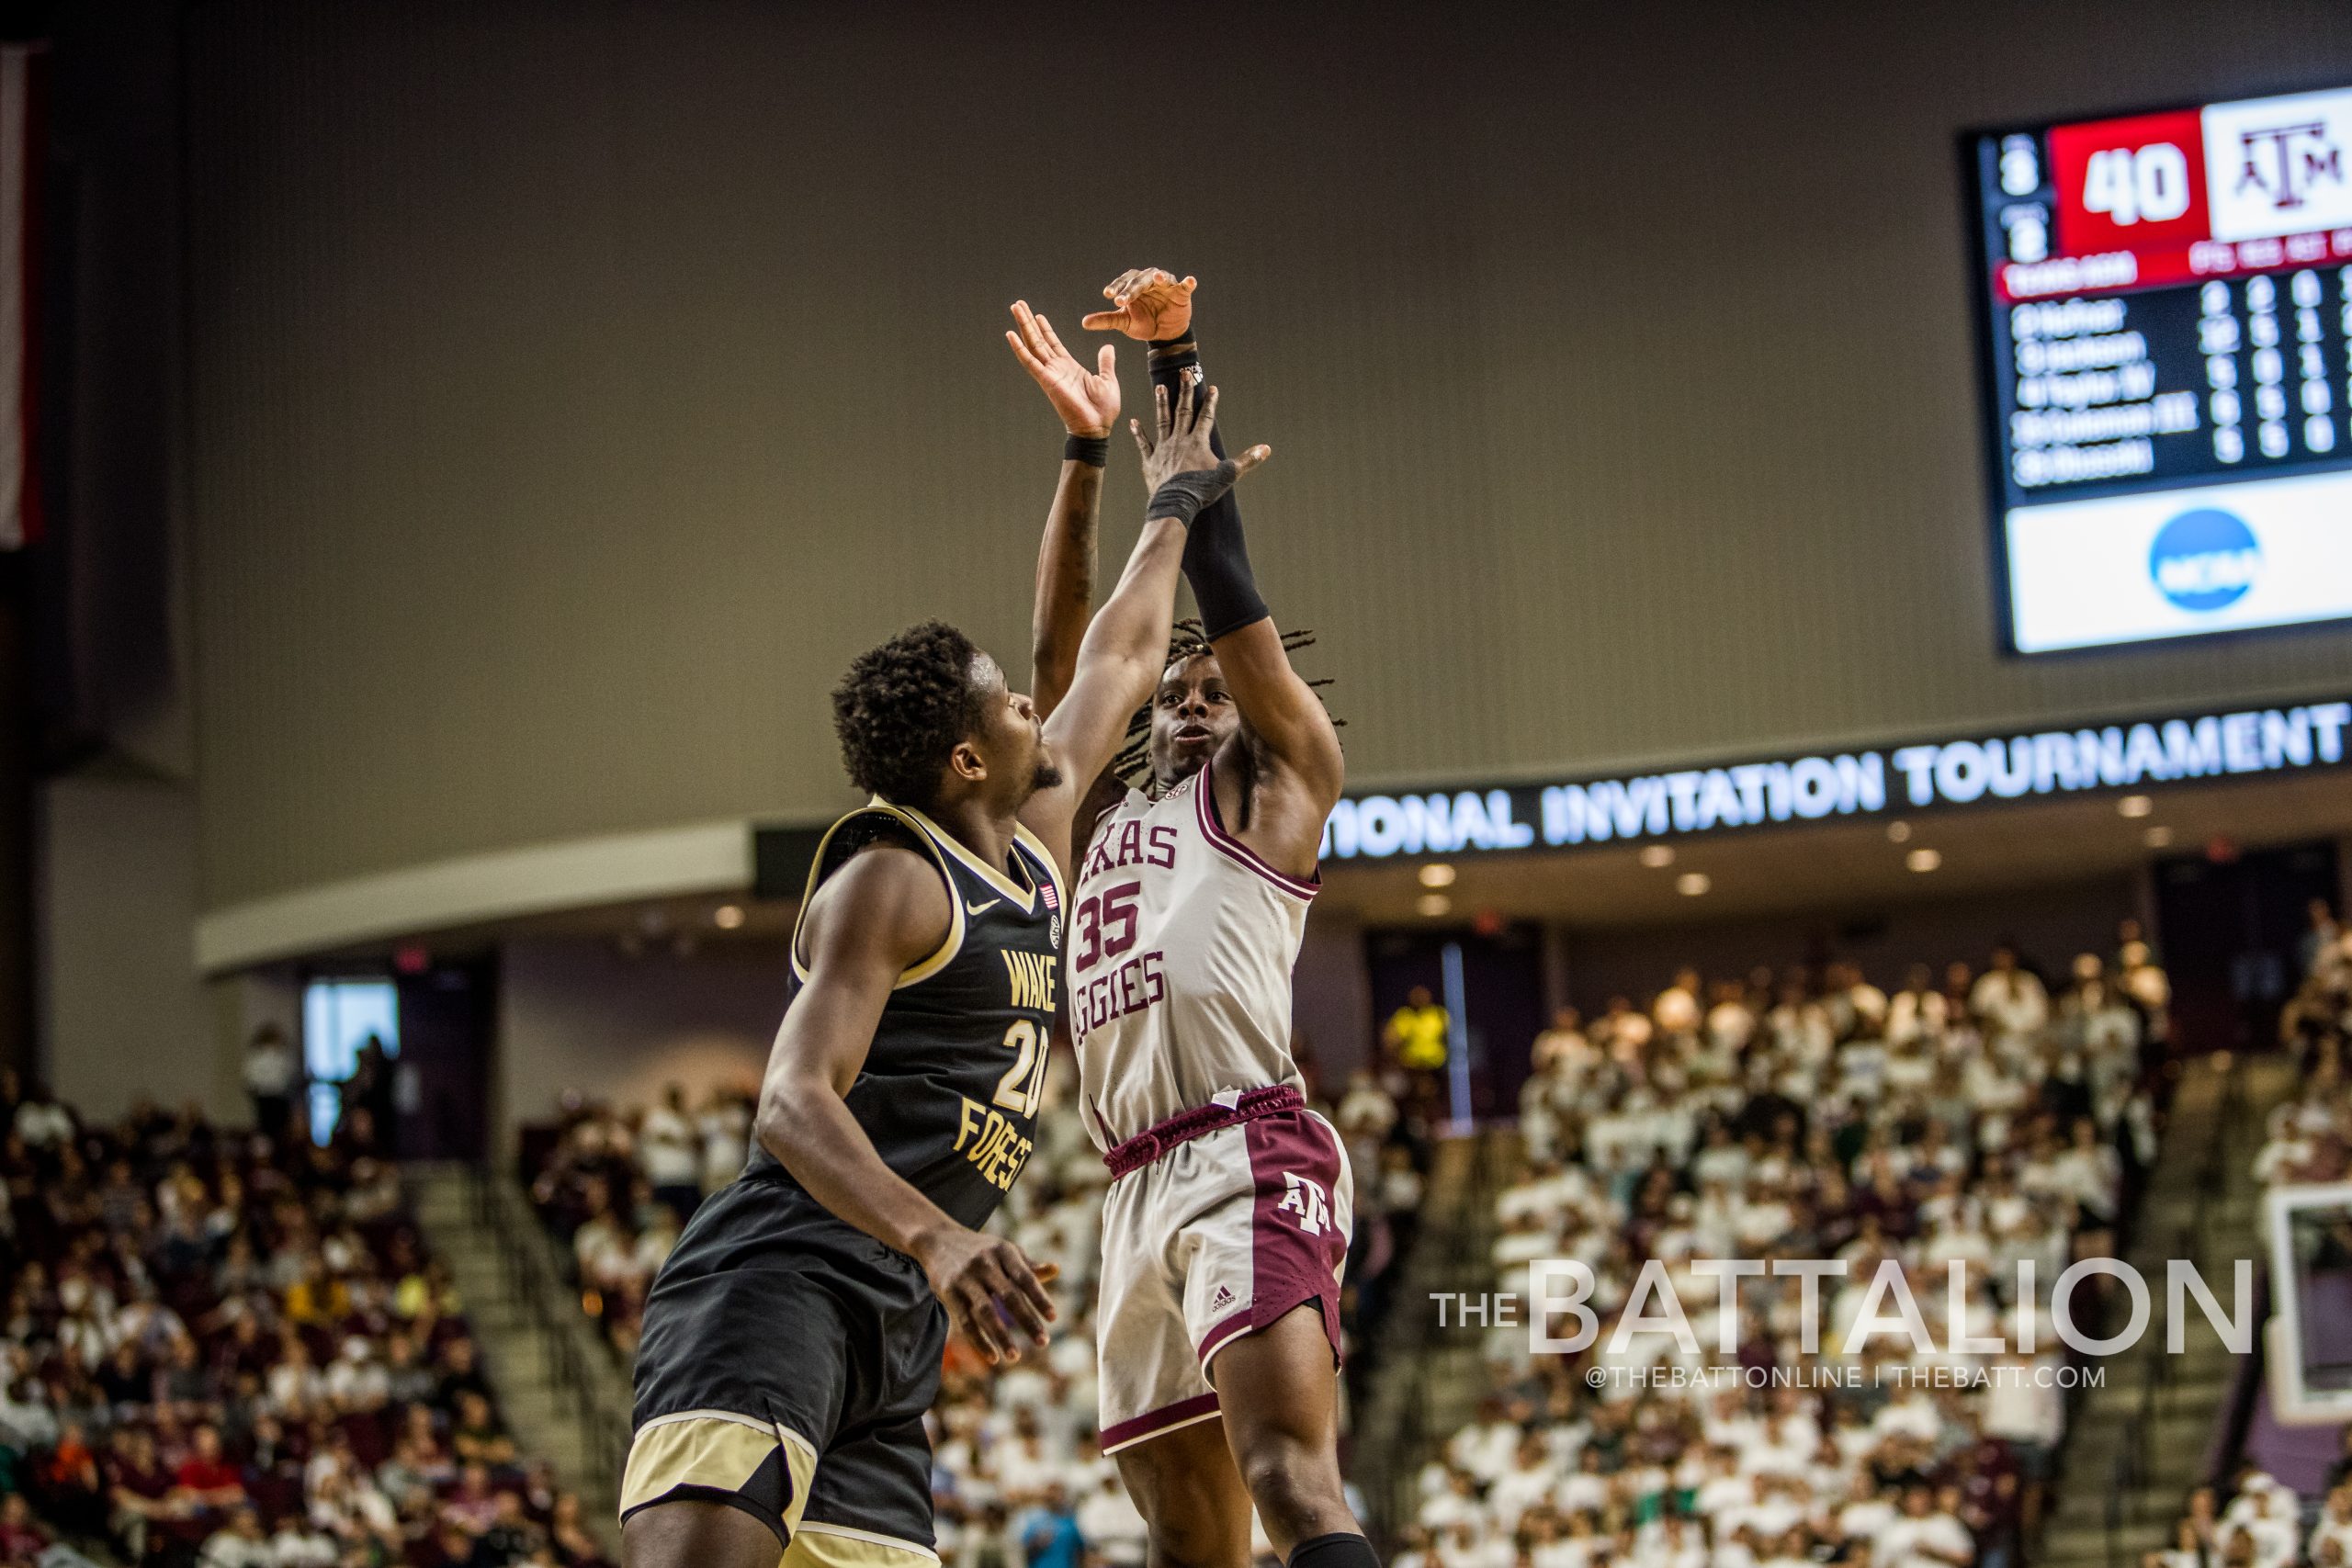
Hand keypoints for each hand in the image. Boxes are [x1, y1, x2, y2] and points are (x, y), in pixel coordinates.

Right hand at [912, 1224, 1058, 1363]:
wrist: (938, 1240)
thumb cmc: (982, 1250)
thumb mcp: (1005, 1251)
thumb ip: (1028, 1266)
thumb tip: (1056, 1270)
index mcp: (1003, 1251)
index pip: (1025, 1278)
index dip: (1040, 1298)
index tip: (1053, 1318)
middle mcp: (984, 1263)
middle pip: (1009, 1296)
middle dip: (1027, 1321)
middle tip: (1043, 1342)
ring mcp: (965, 1278)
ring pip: (985, 1312)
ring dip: (1001, 1336)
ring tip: (1015, 1357)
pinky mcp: (949, 1293)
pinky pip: (966, 1321)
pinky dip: (979, 1341)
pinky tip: (993, 1357)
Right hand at [1006, 302, 1118, 437]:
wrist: (1098, 427)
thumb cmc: (1103, 409)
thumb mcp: (1107, 379)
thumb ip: (1105, 362)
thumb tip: (1108, 347)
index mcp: (1070, 367)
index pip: (1053, 343)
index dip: (1045, 328)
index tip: (1037, 314)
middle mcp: (1056, 368)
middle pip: (1039, 339)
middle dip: (1029, 321)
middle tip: (1018, 305)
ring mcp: (1050, 373)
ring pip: (1033, 344)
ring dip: (1023, 326)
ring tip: (1015, 308)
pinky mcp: (1047, 381)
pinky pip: (1030, 362)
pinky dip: (1019, 348)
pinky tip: (1010, 334)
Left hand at [1082, 267, 1196, 340]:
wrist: (1164, 334)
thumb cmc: (1143, 323)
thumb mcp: (1124, 323)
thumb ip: (1106, 320)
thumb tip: (1084, 323)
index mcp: (1134, 286)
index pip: (1123, 283)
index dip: (1117, 288)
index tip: (1108, 296)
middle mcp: (1149, 281)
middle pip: (1140, 281)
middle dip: (1131, 289)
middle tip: (1122, 299)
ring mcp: (1166, 286)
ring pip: (1162, 278)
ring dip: (1160, 277)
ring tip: (1157, 278)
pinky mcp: (1182, 292)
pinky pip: (1185, 285)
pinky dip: (1188, 282)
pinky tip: (1190, 280)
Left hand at [1133, 374, 1268, 493]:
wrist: (1175, 504)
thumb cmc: (1203, 490)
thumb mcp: (1229, 475)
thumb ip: (1248, 460)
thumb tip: (1266, 449)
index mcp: (1198, 442)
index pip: (1206, 416)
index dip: (1210, 402)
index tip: (1212, 388)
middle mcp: (1179, 440)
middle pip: (1183, 411)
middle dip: (1185, 391)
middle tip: (1184, 374)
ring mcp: (1163, 449)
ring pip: (1163, 420)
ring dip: (1161, 403)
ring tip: (1159, 387)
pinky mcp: (1151, 461)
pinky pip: (1144, 444)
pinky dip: (1139, 433)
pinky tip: (1134, 421)